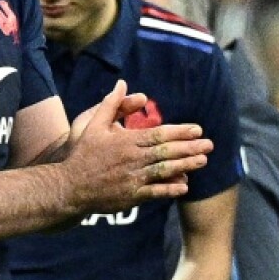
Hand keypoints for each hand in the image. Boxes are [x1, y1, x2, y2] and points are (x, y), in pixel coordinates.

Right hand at [67, 81, 213, 212]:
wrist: (69, 186)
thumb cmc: (83, 153)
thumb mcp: (93, 124)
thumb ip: (111, 104)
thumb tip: (122, 83)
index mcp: (126, 141)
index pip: (159, 134)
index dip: (180, 131)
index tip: (197, 129)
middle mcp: (132, 159)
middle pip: (166, 152)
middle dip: (190, 148)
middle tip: (209, 144)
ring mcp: (132, 178)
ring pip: (164, 171)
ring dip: (185, 166)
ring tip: (203, 161)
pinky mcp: (130, 196)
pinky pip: (154, 192)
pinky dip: (170, 189)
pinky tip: (185, 186)